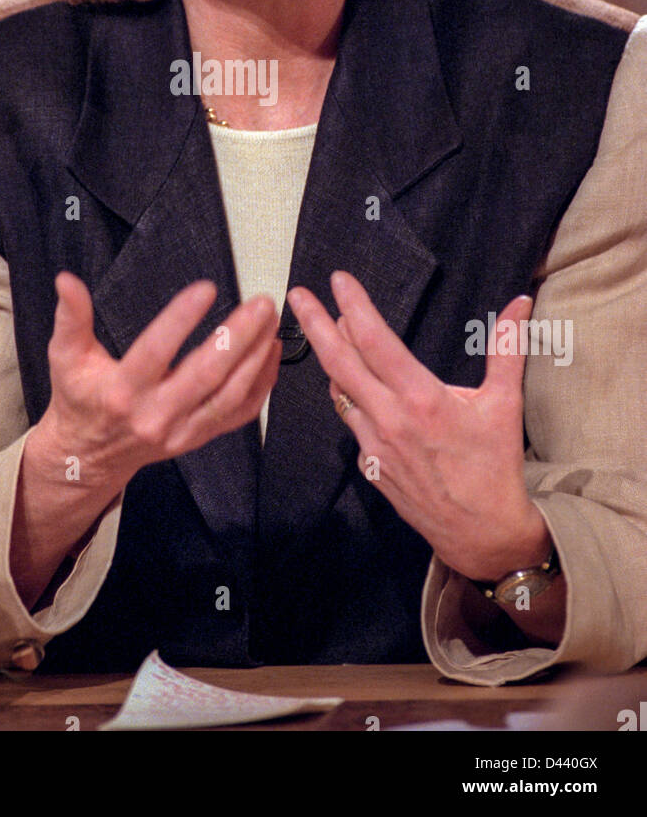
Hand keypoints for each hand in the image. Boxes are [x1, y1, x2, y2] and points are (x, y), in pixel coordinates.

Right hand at [31, 272, 281, 497]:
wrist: (88, 455)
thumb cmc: (80, 399)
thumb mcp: (66, 357)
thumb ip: (71, 317)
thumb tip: (67, 281)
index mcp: (122, 391)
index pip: (156, 351)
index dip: (181, 319)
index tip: (206, 290)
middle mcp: (155, 415)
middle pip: (206, 374)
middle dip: (238, 336)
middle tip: (260, 304)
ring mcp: (181, 430)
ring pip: (230, 395)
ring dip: (256, 357)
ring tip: (270, 322)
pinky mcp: (198, 437)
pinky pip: (240, 413)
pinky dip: (262, 384)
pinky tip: (271, 353)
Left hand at [287, 271, 549, 581]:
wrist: (484, 535)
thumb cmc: (495, 468)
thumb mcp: (505, 404)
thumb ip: (507, 349)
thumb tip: (519, 304)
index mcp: (421, 399)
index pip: (375, 341)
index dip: (353, 306)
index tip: (338, 280)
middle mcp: (389, 420)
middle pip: (339, 362)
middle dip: (315, 324)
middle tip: (297, 295)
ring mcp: (374, 446)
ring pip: (341, 392)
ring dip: (333, 360)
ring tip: (328, 331)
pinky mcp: (370, 467)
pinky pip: (351, 422)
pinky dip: (349, 397)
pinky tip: (354, 385)